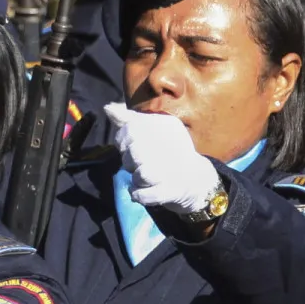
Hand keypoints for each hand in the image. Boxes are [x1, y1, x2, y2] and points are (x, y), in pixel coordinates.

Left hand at [101, 103, 222, 213]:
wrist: (196, 179)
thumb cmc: (170, 152)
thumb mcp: (152, 130)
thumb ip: (130, 120)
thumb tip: (108, 108)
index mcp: (166, 125)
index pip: (131, 129)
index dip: (123, 141)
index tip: (128, 147)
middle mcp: (173, 145)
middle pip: (135, 153)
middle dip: (130, 162)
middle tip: (138, 165)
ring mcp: (173, 170)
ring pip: (141, 175)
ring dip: (136, 179)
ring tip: (143, 178)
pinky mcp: (172, 191)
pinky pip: (144, 195)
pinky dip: (138, 194)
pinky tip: (141, 191)